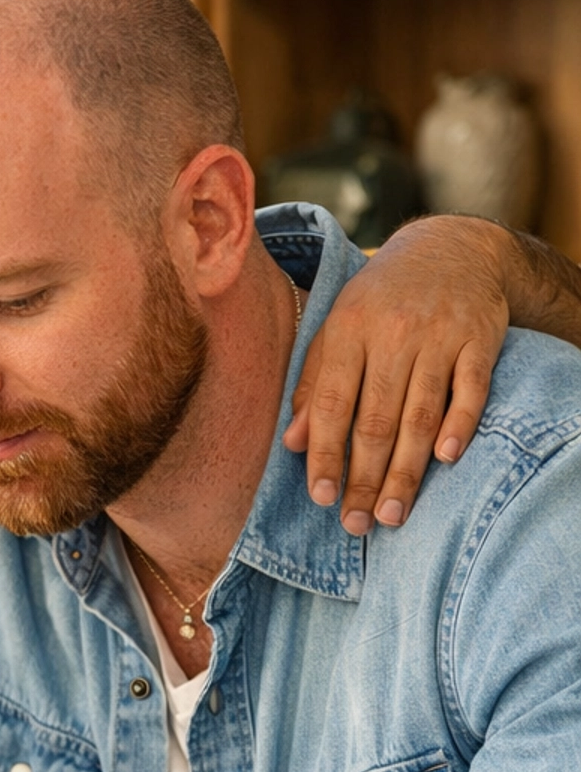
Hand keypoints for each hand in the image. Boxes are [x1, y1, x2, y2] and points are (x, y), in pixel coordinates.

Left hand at [283, 216, 507, 535]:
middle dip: (364, 478)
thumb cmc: (381, 300)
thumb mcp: (338, 329)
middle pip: (376, 419)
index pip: (331, 404)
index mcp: (348, 331)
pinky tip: (446, 459)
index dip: (325, 454)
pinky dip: (459, 425)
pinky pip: (470, 389)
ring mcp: (439, 335)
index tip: (322, 498)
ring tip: (392, 514)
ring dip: (406, 471)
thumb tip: (290, 442)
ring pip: (420, 414)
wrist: (452, 248)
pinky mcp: (480, 338)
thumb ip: (314, 383)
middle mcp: (392, 333)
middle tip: (358, 524)